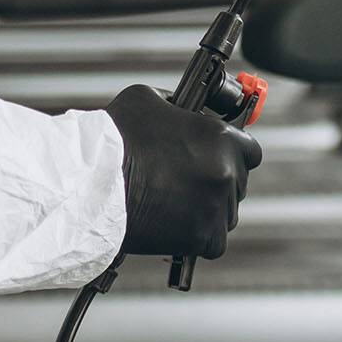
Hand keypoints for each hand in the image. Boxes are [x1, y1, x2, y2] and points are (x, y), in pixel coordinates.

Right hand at [108, 84, 262, 257]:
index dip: (234, 155)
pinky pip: (214, 241)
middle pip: (238, 183)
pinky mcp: (201, 238)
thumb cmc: (113, 141)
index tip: (219, 160)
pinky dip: (198, 237)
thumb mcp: (147, 99)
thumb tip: (183, 109)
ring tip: (177, 204)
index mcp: (218, 137)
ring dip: (209, 210)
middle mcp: (224, 171)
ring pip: (227, 214)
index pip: (250, 150)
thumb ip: (177, 104)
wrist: (91, 186)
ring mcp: (215, 207)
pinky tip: (177, 225)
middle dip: (217, 182)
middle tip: (188, 183)